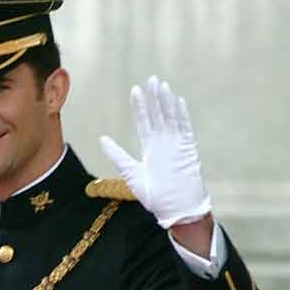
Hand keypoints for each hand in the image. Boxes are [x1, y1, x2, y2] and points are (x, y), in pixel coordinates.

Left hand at [99, 75, 211, 228]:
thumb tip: (101, 139)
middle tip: (151, 79)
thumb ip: (118, 156)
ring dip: (167, 102)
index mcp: (151, 149)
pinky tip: (178, 101)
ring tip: (162, 86)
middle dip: (154, 98)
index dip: (140, 107)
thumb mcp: (131, 175)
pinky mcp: (188, 150)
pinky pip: (186, 129)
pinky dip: (182, 116)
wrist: (177, 210)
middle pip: (159, 115)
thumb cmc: (156, 197)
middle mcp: (164, 144)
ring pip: (172, 118)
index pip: (144, 122)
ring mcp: (177, 145)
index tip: (135, 90)